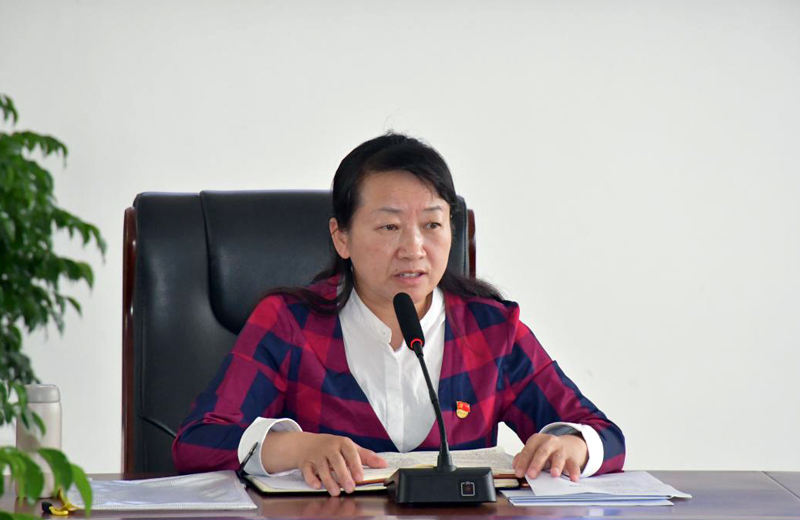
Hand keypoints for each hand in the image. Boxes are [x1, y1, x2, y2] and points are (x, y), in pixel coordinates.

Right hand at [272, 432, 386, 495]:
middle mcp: (329, 448)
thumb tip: (383, 464)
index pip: (350, 452)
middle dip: (343, 475)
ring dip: (329, 481)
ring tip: (336, 492)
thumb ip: (367, 456)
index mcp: (342, 443)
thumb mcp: (350, 448)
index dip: (355, 465)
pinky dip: (311, 479)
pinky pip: (307, 471)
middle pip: (336, 461)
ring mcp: (316, 455)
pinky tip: (317, 486)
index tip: (360, 477)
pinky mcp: (306, 463)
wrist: (307, 444)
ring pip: (322, 468)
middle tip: (350, 488)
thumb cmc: (333, 447)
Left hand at [513, 433, 587, 481]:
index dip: (523, 462)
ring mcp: (562, 449)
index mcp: (537, 440)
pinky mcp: (573, 457)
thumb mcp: (534, 450)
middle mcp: (550, 442)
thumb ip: (524, 457)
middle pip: (542, 452)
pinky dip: (574, 472)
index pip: (528, 450)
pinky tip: (573, 478)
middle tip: (531, 475)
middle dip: (536, 463)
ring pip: (559, 457)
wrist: (569, 444)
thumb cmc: (547, 450)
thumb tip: (516, 465)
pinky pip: (573, 465)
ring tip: (554, 474)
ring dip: (556, 465)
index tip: (519, 473)